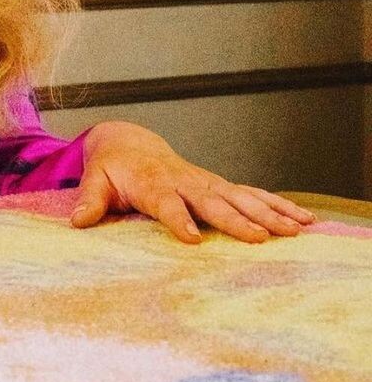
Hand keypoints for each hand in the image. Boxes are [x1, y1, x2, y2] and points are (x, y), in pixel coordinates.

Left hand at [70, 121, 315, 243]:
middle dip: (238, 220)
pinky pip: (253, 194)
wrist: (130, 143)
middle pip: (213, 202)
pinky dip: (279, 205)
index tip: (193, 239)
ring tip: (295, 230)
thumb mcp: (95, 180)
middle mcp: (185, 181)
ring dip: (269, 213)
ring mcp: (207, 182)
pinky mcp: (220, 186)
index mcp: (153, 183)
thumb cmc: (111, 168)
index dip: (179, 220)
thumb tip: (76, 221)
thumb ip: (89, 200)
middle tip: (261, 238)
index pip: (167, 203)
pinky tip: (304, 220)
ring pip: (242, 197)